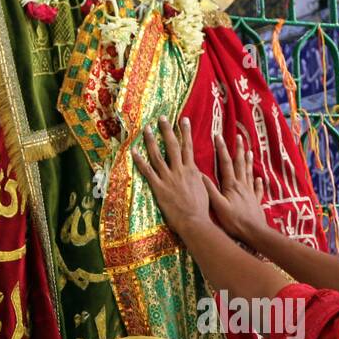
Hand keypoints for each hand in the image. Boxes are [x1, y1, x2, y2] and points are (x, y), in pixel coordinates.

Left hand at [132, 117, 214, 236]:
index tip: (183, 119)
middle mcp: (180, 170)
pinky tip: (134, 151)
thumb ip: (200, 179)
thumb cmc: (201, 209)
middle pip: (172, 146)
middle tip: (162, 117)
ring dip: (152, 140)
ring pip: (158, 155)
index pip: (188, 147)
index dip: (185, 132)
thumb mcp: (205, 190)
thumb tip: (199, 173)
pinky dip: (140, 161)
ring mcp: (168, 178)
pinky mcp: (159, 187)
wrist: (194, 221)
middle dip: (167, 130)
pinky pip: (147, 171)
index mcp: (192, 170)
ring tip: (146, 128)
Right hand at [209, 132, 269, 244]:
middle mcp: (242, 185)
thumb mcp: (218, 206)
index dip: (222, 149)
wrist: (254, 232)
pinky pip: (257, 189)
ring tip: (249, 151)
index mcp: (231, 185)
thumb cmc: (234, 221)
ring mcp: (250, 192)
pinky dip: (258, 183)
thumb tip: (200, 175)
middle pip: (240, 164)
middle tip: (239, 137)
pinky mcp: (256, 201)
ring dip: (248, 161)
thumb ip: (210, 190)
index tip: (218, 137)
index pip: (225, 163)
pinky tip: (259, 179)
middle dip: (238, 150)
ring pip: (249, 173)